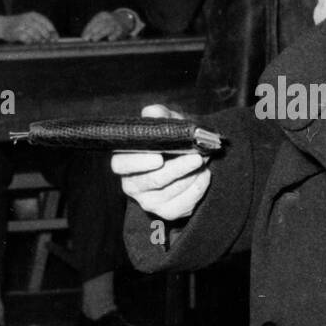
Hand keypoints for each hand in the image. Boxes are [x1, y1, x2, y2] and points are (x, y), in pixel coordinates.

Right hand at [0, 11, 58, 43]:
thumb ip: (41, 28)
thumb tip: (55, 38)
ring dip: (37, 40)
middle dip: (45, 38)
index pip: (47, 23)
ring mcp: (21, 25)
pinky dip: (29, 42)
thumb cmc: (18, 25)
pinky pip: (27, 39)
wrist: (1, 25)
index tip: (56, 39)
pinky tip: (28, 41)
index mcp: (33, 15)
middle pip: (42, 30)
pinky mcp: (15, 33)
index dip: (53, 32)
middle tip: (45, 42)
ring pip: (35, 35)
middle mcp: (27, 18)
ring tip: (35, 41)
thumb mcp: (30, 22)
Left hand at [82, 10, 132, 41]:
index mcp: (102, 15)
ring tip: (94, 39)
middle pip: (99, 25)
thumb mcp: (101, 21)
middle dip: (92, 32)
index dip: (87, 30)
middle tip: (86, 39)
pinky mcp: (121, 29)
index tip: (83, 37)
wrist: (124, 19)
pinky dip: (114, 36)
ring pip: (107, 29)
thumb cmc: (109, 23)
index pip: (93, 22)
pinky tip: (109, 39)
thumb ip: (93, 27)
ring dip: (100, 34)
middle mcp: (109, 18)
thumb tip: (84, 37)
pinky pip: (117, 33)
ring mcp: (115, 23)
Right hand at [111, 104, 211, 221]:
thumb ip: (158, 115)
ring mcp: (149, 201)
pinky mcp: (167, 212)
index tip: (159, 157)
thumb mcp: (164, 123)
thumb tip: (152, 112)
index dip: (138, 162)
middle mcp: (132, 185)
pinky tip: (204, 175)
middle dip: (177, 169)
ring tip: (203, 160)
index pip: (121, 165)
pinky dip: (198, 188)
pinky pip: (184, 203)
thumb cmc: (169, 141)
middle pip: (153, 180)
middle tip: (196, 157)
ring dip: (192, 175)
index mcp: (124, 162)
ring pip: (172, 191)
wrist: (186, 161)